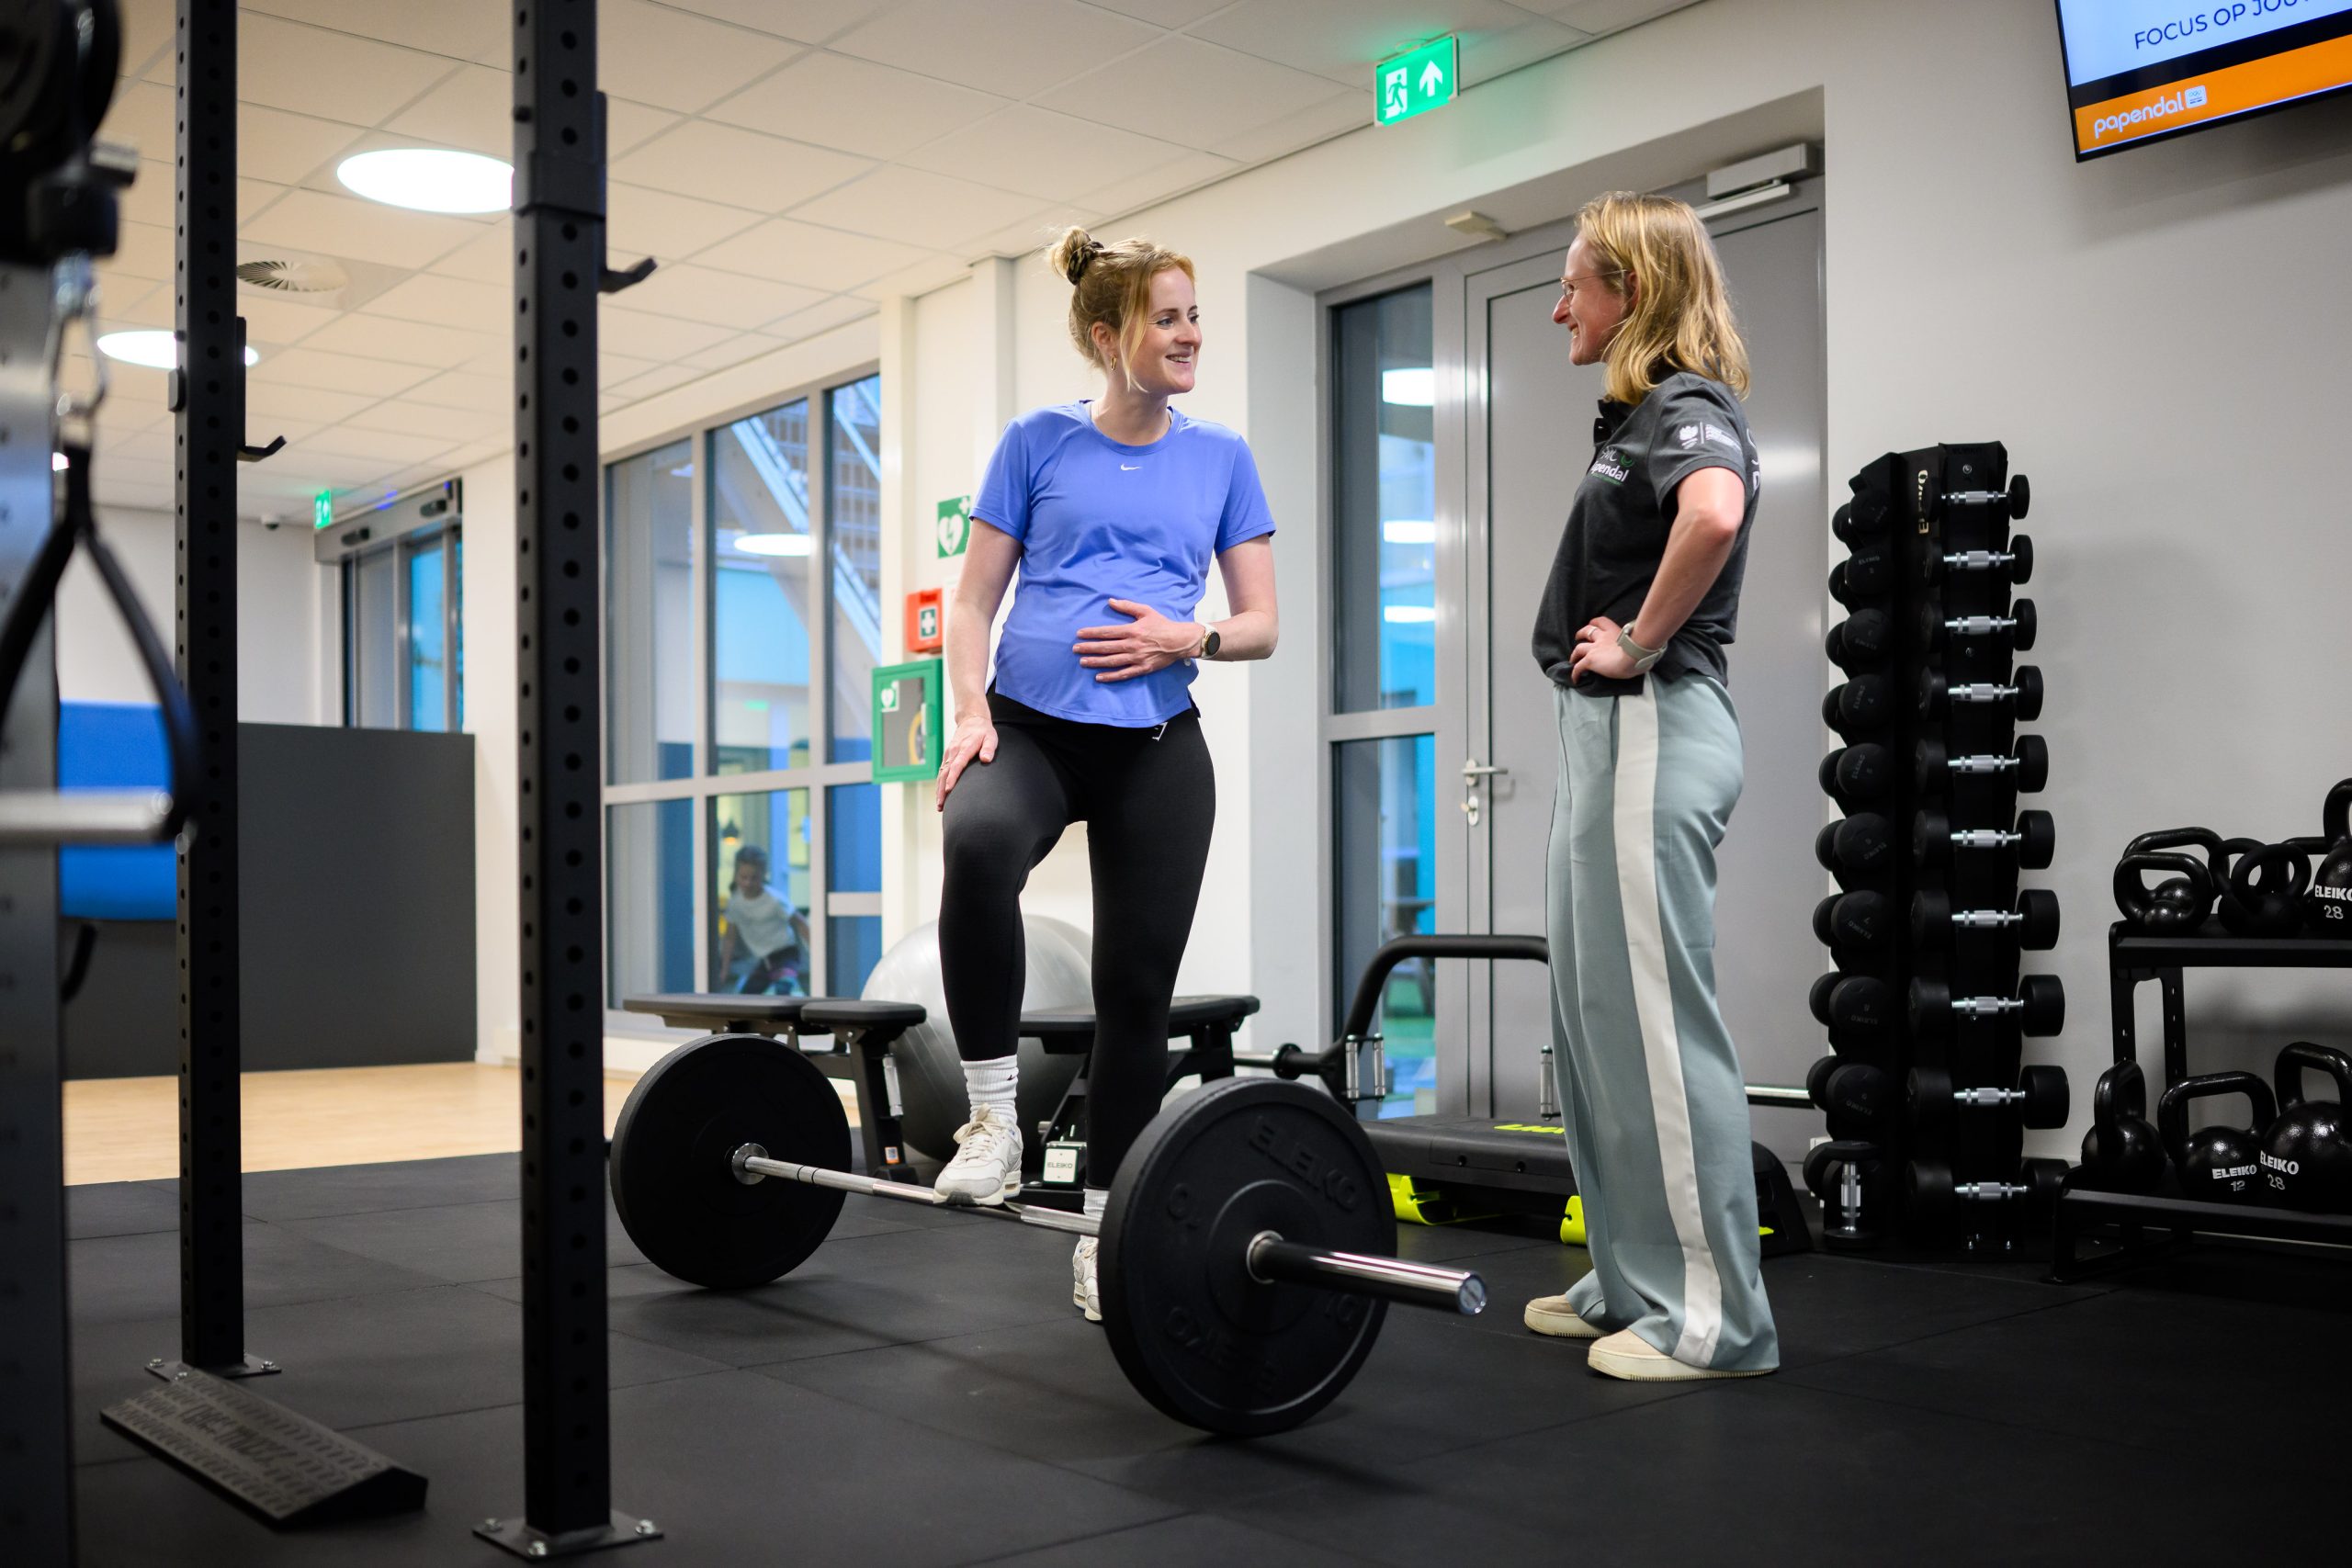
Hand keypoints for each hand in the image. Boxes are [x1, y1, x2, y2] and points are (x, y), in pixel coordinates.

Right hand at [936, 713, 997, 810]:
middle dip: (942, 790)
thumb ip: (989, 748)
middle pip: (945, 773)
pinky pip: (941, 771)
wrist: (971, 720)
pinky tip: (940, 795)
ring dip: (939, 790)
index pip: (957, 765)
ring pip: (941, 774)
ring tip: (939, 806)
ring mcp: (949, 754)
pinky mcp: (947, 756)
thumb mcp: (991, 737)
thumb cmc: (983, 731)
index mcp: (964, 748)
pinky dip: (939, 784)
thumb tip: (985, 759)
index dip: (953, 778)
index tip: (950, 790)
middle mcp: (953, 752)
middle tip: (941, 805)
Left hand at [1074, 600, 1198, 682]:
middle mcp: (1132, 645)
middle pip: (1106, 647)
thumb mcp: (1145, 611)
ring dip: (1096, 662)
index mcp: (1132, 630)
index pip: (1107, 632)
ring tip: (1083, 662)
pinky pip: (1124, 674)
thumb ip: (1127, 606)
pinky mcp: (1142, 668)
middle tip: (1075, 649)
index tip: (1079, 634)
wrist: (1180, 641)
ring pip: (1112, 661)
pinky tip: (1099, 677)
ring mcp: (1137, 658)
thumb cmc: (1162, 624)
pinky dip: (1111, 676)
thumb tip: (1110, 601)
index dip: (1092, 633)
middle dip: (1089, 648)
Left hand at [1567, 615, 1638, 683]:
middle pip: (1587, 631)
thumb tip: (1644, 650)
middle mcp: (1602, 638)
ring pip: (1578, 648)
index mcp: (1614, 632)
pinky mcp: (1590, 660)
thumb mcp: (1638, 641)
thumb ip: (1635, 642)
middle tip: (1578, 637)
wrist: (1634, 655)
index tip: (1593, 624)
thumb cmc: (1641, 650)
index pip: (1601, 622)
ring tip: (1573, 659)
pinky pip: (1578, 667)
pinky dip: (1575, 673)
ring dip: (1574, 654)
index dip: (1595, 623)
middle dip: (1581, 633)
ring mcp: (1595, 649)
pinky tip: (1575, 678)